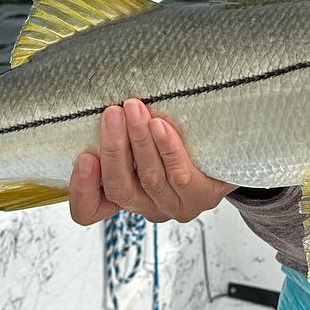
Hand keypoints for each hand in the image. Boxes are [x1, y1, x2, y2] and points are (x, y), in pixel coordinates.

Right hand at [67, 99, 234, 225]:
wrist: (228, 152)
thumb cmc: (179, 141)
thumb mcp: (142, 138)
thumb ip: (122, 131)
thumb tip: (103, 99)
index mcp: (124, 194)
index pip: (89, 210)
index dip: (82, 190)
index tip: (84, 158)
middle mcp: (146, 205)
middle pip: (119, 187)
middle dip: (113, 148)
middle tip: (112, 114)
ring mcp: (174, 204)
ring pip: (149, 178)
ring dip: (139, 141)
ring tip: (134, 110)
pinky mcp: (201, 197)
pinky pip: (180, 175)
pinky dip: (167, 149)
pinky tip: (161, 126)